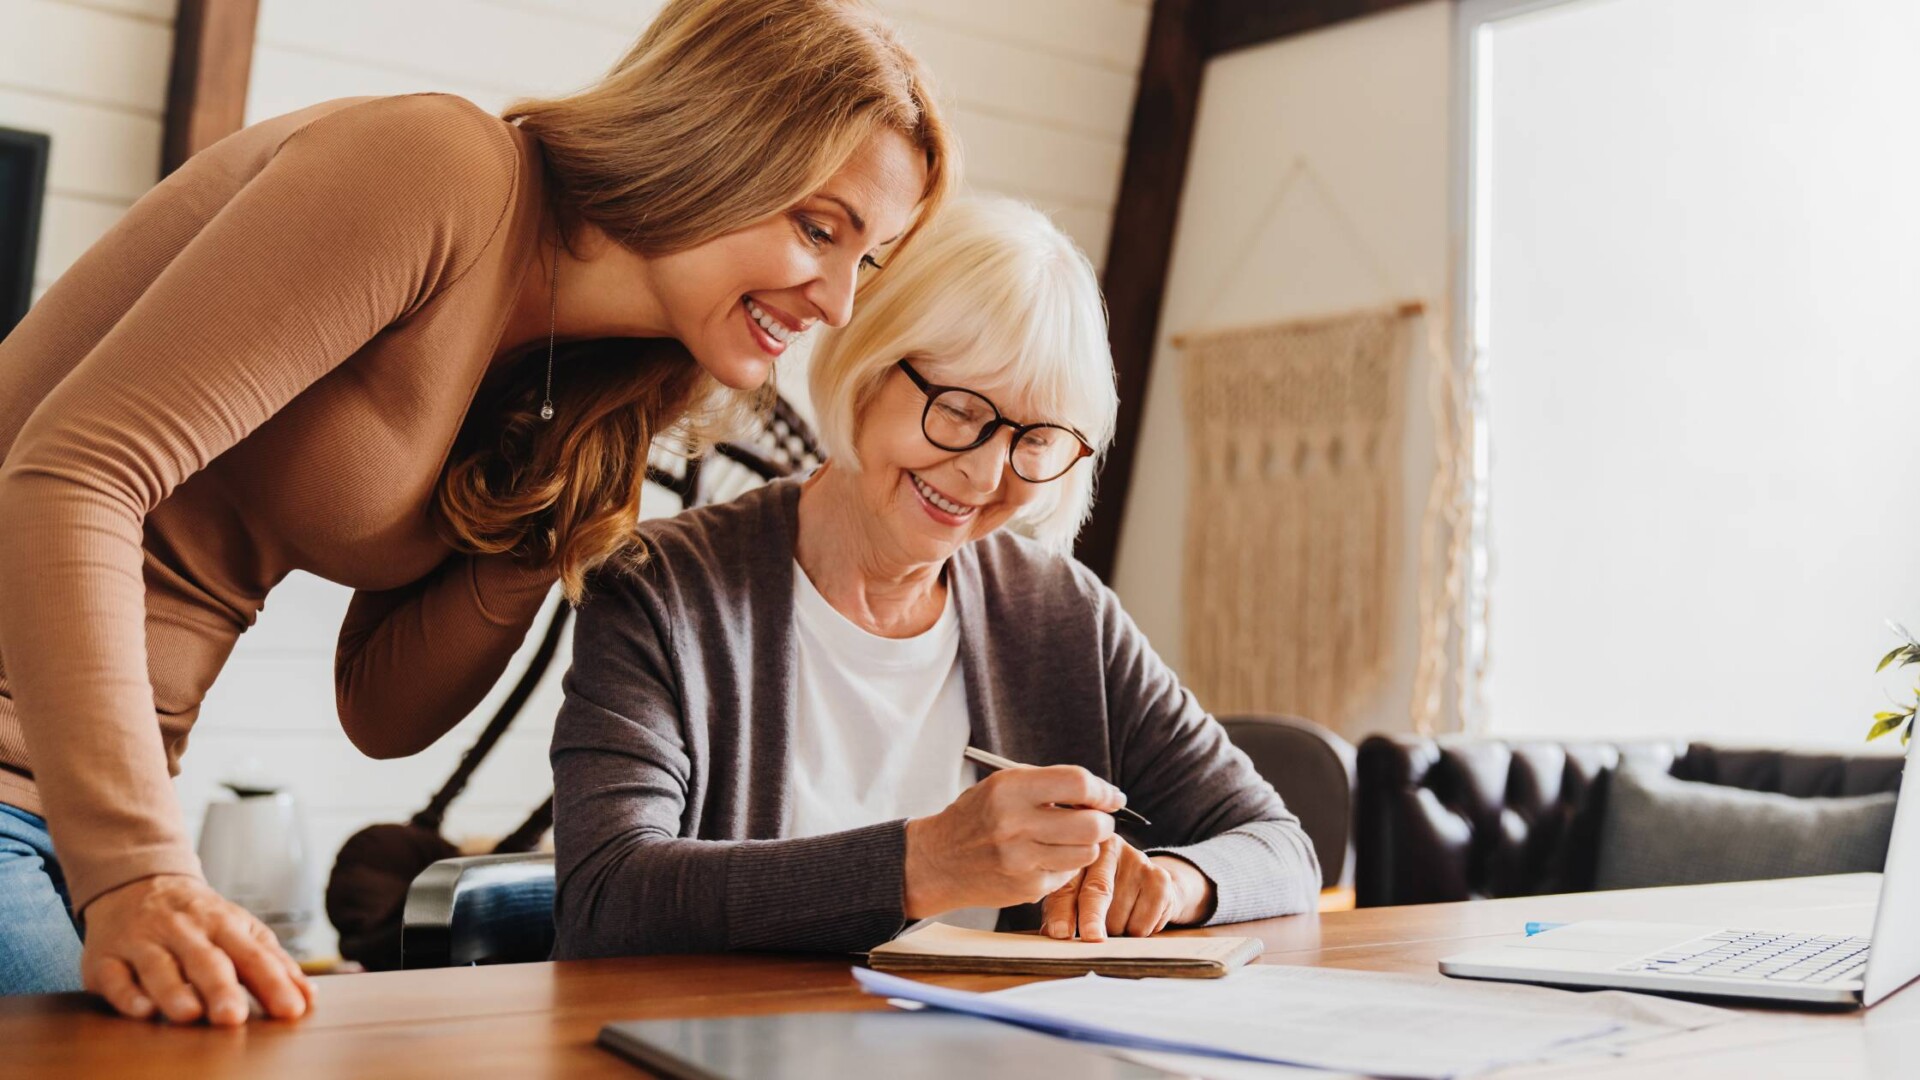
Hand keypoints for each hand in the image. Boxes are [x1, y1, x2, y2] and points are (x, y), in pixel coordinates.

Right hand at [81, 874, 313, 1025]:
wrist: (136, 883)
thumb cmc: (199, 919)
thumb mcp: (239, 929)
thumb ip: (273, 962)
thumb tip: (309, 998)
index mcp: (224, 924)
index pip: (253, 954)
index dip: (273, 982)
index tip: (291, 1010)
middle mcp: (184, 931)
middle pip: (205, 960)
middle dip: (220, 988)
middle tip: (233, 1018)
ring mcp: (143, 943)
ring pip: (158, 967)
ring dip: (173, 991)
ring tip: (189, 1014)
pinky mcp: (105, 959)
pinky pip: (114, 976)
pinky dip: (127, 994)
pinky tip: (141, 1010)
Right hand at [904, 765, 1122, 917]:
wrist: (937, 861)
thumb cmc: (975, 817)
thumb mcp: (1002, 785)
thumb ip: (1048, 784)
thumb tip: (1100, 793)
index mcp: (1010, 789)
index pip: (1077, 784)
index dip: (1103, 790)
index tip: (1111, 796)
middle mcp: (1016, 825)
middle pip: (1092, 824)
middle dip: (1103, 821)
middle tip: (1097, 819)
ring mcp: (1022, 860)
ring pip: (1087, 853)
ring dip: (1088, 845)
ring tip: (1070, 838)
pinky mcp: (1027, 888)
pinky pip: (1068, 874)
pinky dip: (1066, 864)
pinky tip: (1047, 856)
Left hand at [1039, 838, 1212, 940]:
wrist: (1147, 886)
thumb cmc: (1100, 893)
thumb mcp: (1074, 896)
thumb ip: (1060, 911)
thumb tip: (1051, 934)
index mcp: (1080, 852)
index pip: (1068, 885)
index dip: (1062, 911)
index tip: (1060, 933)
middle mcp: (1109, 848)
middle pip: (1098, 890)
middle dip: (1092, 918)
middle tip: (1090, 938)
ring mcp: (1137, 860)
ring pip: (1121, 912)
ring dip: (1115, 930)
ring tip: (1116, 921)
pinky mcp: (1160, 878)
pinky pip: (1145, 920)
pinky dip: (1137, 931)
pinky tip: (1136, 918)